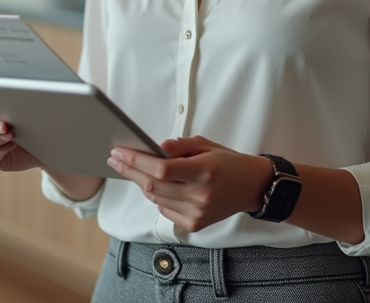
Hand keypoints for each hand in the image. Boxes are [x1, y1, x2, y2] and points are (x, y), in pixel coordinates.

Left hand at [107, 136, 273, 231]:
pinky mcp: (195, 224)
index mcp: (203, 171)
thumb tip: (155, 148)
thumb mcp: (206, 144)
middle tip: (116, 160)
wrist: (253, 187)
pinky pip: (165, 211)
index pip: (160, 169)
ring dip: (142, 183)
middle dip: (130, 171)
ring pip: (155, 199)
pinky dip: (158, 198)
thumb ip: (179, 146)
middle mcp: (200, 195)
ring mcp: (197, 213)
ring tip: (135, 170)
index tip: (119, 153)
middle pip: (152, 186)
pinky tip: (160, 187)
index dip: (136, 161)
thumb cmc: (229, 162)